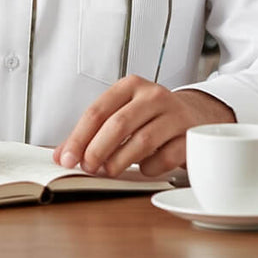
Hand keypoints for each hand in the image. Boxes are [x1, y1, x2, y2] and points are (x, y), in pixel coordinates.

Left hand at [52, 76, 234, 178]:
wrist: (196, 115)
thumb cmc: (151, 117)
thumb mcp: (121, 114)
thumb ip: (92, 132)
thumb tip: (61, 154)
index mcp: (131, 86)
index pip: (97, 110)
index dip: (79, 137)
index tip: (66, 158)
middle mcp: (153, 95)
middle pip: (118, 125)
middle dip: (97, 150)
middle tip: (88, 167)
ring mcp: (175, 114)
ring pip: (141, 141)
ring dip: (120, 161)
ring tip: (110, 171)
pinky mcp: (191, 135)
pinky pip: (165, 157)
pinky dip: (149, 167)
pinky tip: (144, 168)